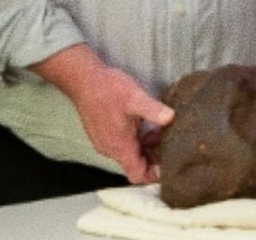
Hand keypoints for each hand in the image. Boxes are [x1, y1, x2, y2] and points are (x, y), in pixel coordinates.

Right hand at [32, 45, 174, 182]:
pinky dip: (134, 140)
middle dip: (152, 158)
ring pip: (128, 155)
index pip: (137, 175)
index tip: (168, 162)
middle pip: (135, 166)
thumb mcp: (136, 98)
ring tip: (158, 131)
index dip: (153, 174)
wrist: (84, 80)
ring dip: (144, 148)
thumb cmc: (108, 90)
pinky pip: (121, 145)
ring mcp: (104, 143)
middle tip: (168, 142)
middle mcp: (111, 150)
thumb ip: (154, 110)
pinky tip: (143, 124)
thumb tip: (171, 118)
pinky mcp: (102, 134)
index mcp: (120, 147)